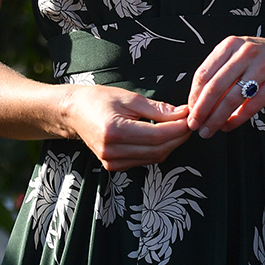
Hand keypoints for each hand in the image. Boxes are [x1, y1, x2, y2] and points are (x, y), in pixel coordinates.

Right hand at [63, 85, 191, 170]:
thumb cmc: (99, 99)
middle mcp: (113, 151)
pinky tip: (162, 136)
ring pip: (154, 158)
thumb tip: (182, 113)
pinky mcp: (113, 166)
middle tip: (189, 121)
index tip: (190, 116)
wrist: (74, 112)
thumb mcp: (129, 98)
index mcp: (115, 131)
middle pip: (158, 150)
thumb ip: (157, 109)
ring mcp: (112, 162)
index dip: (178, 128)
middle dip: (178, 137)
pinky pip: (144, 161)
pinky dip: (157, 150)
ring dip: (170, 144)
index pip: (157, 135)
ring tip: (178, 127)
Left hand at [186, 33, 264, 137]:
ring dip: (216, 118)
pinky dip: (236, 120)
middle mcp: (245, 53)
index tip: (190, 110)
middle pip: (215, 86)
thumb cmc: (263, 57)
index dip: (194, 95)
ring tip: (209, 130)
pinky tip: (228, 126)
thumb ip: (220, 70)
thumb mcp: (239, 53)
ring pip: (231, 98)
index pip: (204, 73)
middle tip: (194, 124)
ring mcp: (262, 67)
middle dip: (201, 110)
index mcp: (230, 45)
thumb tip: (197, 99)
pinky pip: (251, 106)